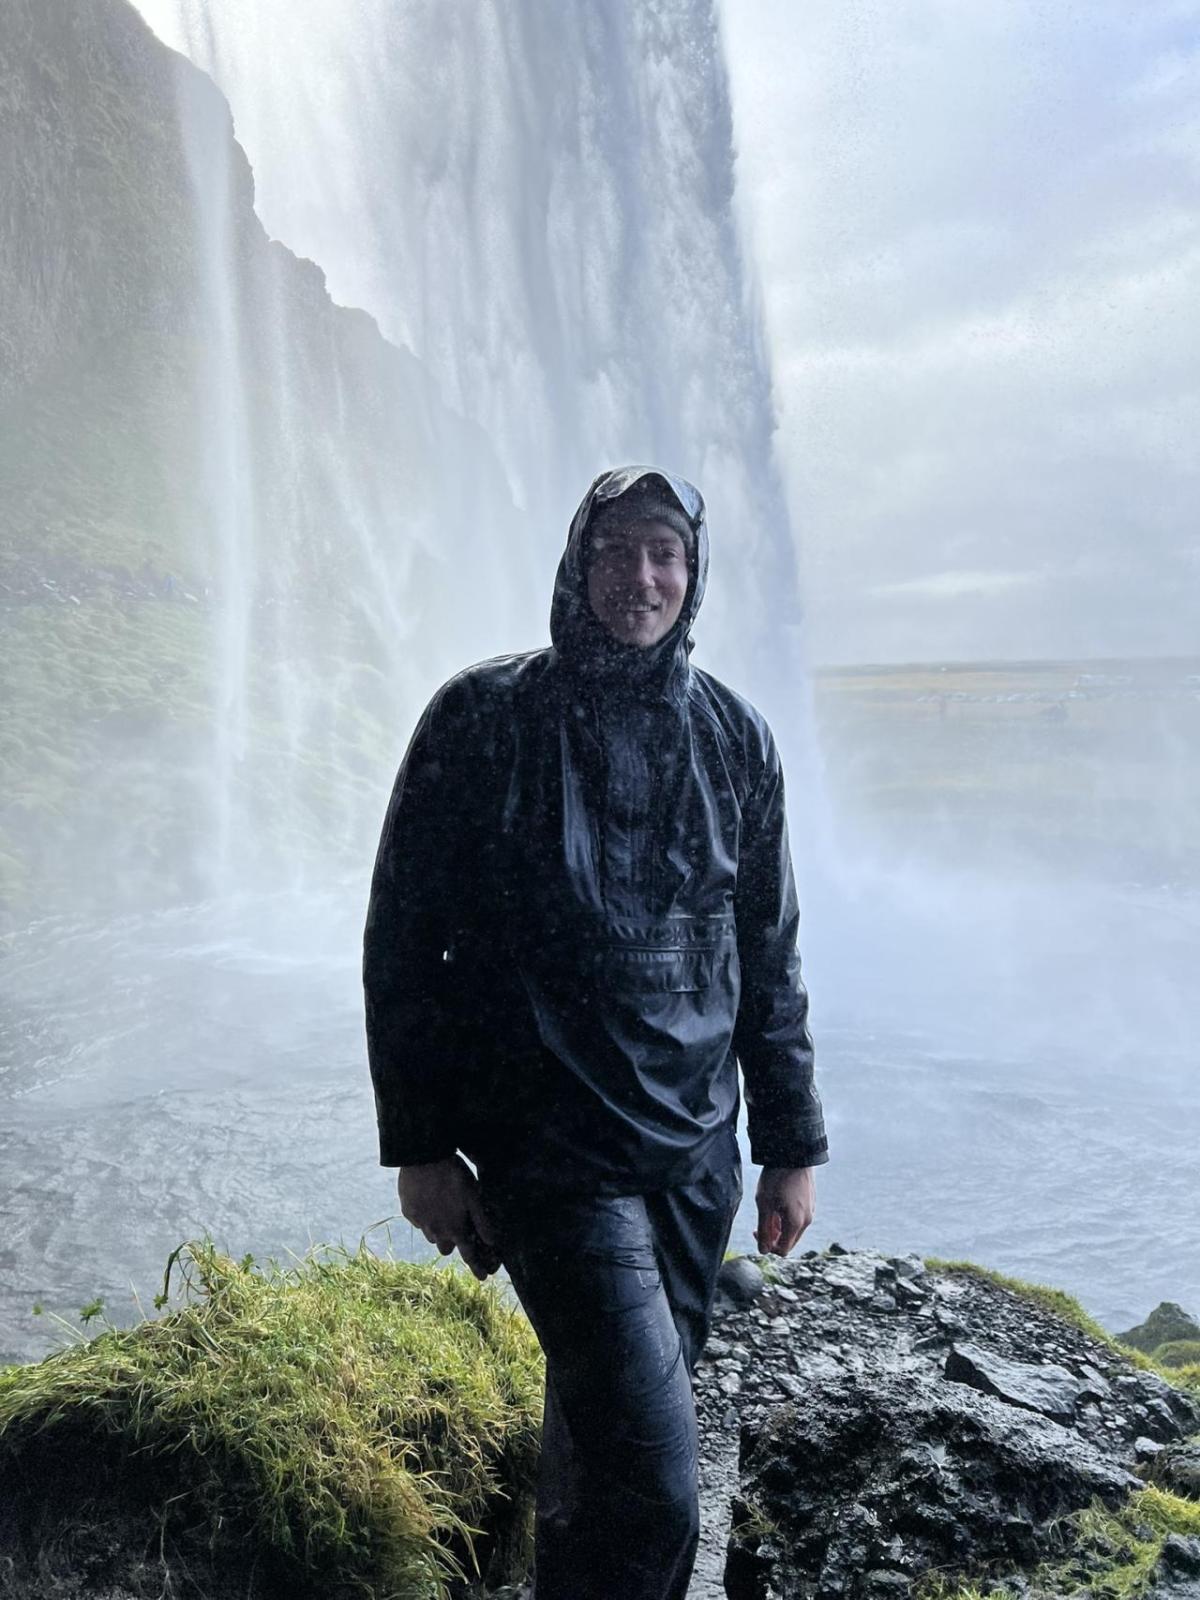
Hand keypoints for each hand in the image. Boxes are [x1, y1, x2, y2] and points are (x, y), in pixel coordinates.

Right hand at [398, 1155, 500, 1280]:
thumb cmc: (454, 1175)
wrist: (422, 1158)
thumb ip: (482, 1221)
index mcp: (455, 1229)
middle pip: (446, 1248)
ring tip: (443, 1209)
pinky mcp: (408, 1212)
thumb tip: (492, 1243)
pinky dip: (425, 1216)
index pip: (469, 1255)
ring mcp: (420, 1223)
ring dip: (438, 1229)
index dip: (477, 1267)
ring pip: (431, 1236)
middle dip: (453, 1242)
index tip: (483, 1278)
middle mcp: (436, 1232)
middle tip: (457, 1227)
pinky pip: (418, 1221)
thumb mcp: (474, 1196)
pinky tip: (429, 1200)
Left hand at [754, 1166, 815, 1256]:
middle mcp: (807, 1219)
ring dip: (780, 1226)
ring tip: (768, 1210)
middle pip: (789, 1241)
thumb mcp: (764, 1204)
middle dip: (773, 1237)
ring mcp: (811, 1209)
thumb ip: (764, 1229)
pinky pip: (799, 1217)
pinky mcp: (811, 1201)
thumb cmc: (776, 1178)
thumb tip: (763, 1251)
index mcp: (796, 1223)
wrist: (793, 1152)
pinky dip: (787, 1217)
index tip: (757, 1232)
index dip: (767, 1247)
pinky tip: (777, 1202)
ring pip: (794, 1229)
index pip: (783, 1250)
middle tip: (761, 1223)